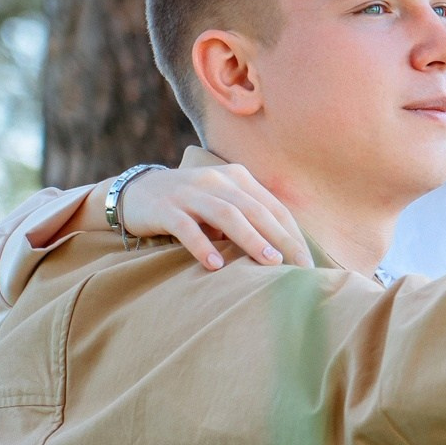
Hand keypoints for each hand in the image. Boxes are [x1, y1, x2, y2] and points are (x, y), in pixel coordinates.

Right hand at [73, 161, 313, 271]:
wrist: (136, 191)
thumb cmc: (191, 206)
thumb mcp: (224, 204)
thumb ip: (251, 219)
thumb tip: (287, 253)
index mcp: (237, 178)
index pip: (273, 208)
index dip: (293, 234)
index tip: (309, 262)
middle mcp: (216, 181)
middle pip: (256, 210)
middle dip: (281, 239)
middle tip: (300, 266)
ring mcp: (190, 193)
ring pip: (227, 215)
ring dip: (250, 239)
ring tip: (269, 262)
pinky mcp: (165, 208)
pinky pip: (186, 227)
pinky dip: (202, 246)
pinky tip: (215, 265)